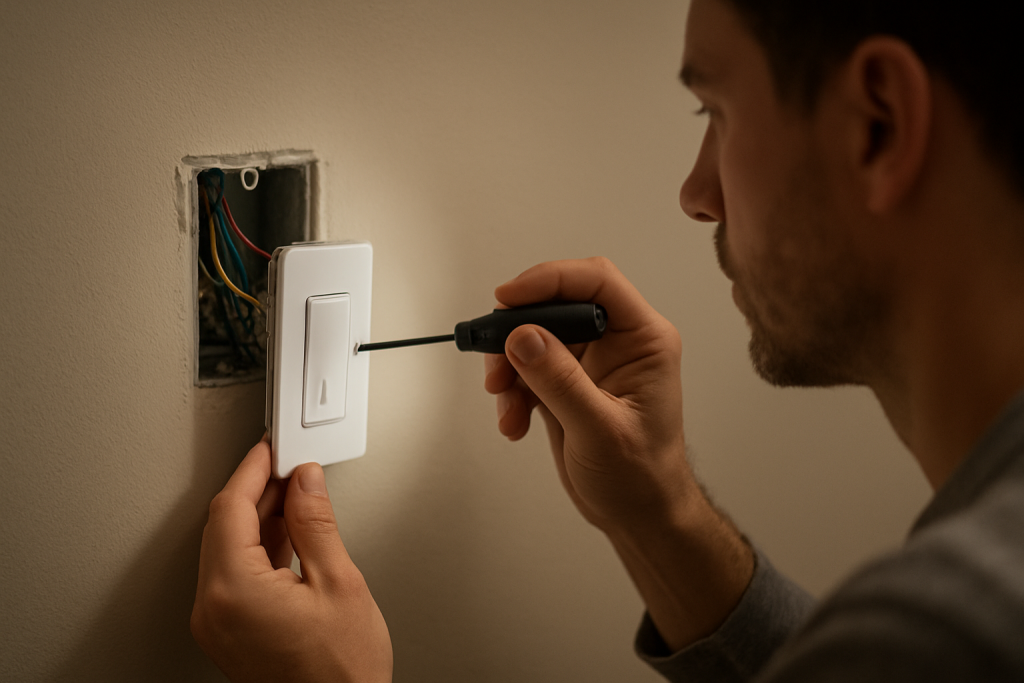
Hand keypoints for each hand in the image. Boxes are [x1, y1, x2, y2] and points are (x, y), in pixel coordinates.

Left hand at [191, 438, 392, 682]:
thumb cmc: (342, 673)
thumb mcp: (339, 582)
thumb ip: (316, 523)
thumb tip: (306, 482)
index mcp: (233, 591)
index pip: (231, 508)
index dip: (254, 470)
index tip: (273, 449)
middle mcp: (213, 609)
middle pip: (224, 526)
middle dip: (258, 490)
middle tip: (291, 467)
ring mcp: (217, 623)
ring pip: (228, 549)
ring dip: (260, 518)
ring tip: (298, 496)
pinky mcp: (229, 632)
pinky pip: (234, 574)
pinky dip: (259, 547)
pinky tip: (289, 533)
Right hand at [485, 257, 692, 532]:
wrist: (638, 514)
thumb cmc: (642, 476)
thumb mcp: (600, 431)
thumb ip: (561, 382)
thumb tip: (524, 337)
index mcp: (643, 340)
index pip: (596, 282)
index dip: (550, 280)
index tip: (509, 298)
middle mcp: (617, 342)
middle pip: (556, 305)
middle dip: (518, 331)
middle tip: (496, 361)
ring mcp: (590, 361)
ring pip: (534, 335)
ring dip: (509, 367)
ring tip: (507, 404)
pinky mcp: (566, 380)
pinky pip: (526, 366)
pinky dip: (512, 391)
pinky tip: (514, 420)